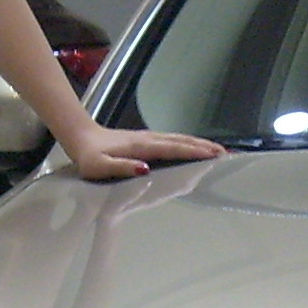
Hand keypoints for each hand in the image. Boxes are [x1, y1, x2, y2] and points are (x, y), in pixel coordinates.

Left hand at [60, 122, 223, 180]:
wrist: (81, 137)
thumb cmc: (89, 157)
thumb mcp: (99, 167)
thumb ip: (121, 168)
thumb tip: (146, 170)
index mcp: (141, 147)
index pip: (173, 149)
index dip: (194, 152)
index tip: (214, 155)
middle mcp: (148, 140)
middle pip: (181, 142)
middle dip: (204, 147)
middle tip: (226, 154)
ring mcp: (148, 138)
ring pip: (179, 139)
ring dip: (199, 144)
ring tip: (218, 150)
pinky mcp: (146, 139)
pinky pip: (173, 140)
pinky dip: (188, 143)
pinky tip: (195, 147)